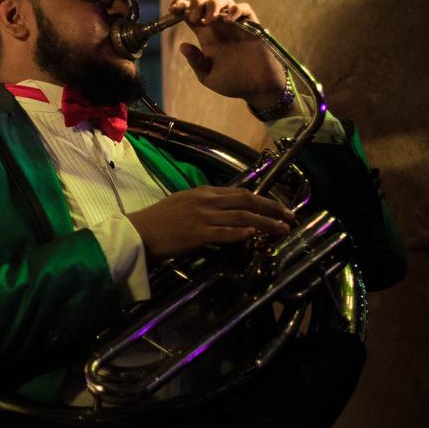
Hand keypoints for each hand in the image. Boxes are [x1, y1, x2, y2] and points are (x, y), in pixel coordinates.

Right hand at [125, 186, 293, 261]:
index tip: (277, 206)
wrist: (138, 233)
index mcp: (202, 193)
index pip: (239, 192)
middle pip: (246, 201)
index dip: (262, 199)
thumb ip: (204, 205)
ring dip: (265, 223)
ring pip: (241, 217)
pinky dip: (242, 233)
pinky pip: (225, 232)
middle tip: (289, 216)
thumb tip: (225, 213)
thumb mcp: (183, 204)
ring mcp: (202, 217)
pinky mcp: (198, 234)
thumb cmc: (158, 221)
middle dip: (271, 208)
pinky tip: (255, 235)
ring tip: (282, 228)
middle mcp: (206, 201)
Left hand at [169, 0, 284, 108]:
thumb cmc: (233, 83)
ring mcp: (235, 24)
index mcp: (205, 34)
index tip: (172, 10)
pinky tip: (229, 21)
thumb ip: (196, 62)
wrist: (258, 89)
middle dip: (196, 2)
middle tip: (195, 18)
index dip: (180, 5)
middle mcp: (219, 25)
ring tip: (210, 20)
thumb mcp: (208, 76)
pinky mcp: (252, 26)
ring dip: (213, 4)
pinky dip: (236, 9)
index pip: (189, 12)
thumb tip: (183, 46)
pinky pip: (245, 8)